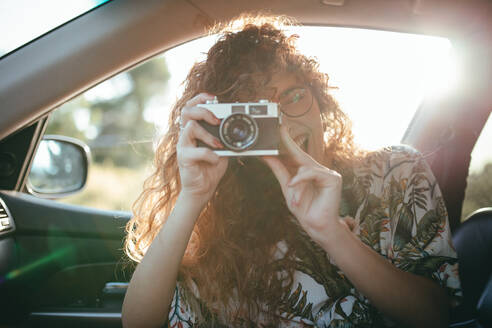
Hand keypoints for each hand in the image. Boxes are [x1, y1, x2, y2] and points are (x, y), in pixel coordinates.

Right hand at [177, 93, 227, 202]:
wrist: (203, 189)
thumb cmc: (211, 167)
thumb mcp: (222, 149)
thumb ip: (225, 137)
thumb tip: (238, 127)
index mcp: (194, 129)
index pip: (192, 106)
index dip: (201, 98)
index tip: (214, 98)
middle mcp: (186, 135)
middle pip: (186, 111)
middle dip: (203, 111)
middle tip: (216, 121)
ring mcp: (183, 146)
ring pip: (190, 127)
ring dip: (208, 135)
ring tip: (219, 145)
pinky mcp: (183, 158)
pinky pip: (196, 151)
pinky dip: (210, 154)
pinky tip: (216, 160)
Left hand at [262, 126, 343, 247]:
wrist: (316, 226)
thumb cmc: (305, 209)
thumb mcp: (287, 188)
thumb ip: (279, 171)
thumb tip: (267, 156)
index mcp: (308, 172)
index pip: (297, 154)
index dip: (288, 141)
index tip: (280, 128)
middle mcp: (319, 170)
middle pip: (301, 155)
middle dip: (289, 144)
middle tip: (280, 130)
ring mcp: (328, 173)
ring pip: (304, 168)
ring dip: (295, 184)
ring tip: (294, 198)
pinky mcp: (333, 178)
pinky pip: (312, 172)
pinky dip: (301, 179)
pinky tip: (295, 187)